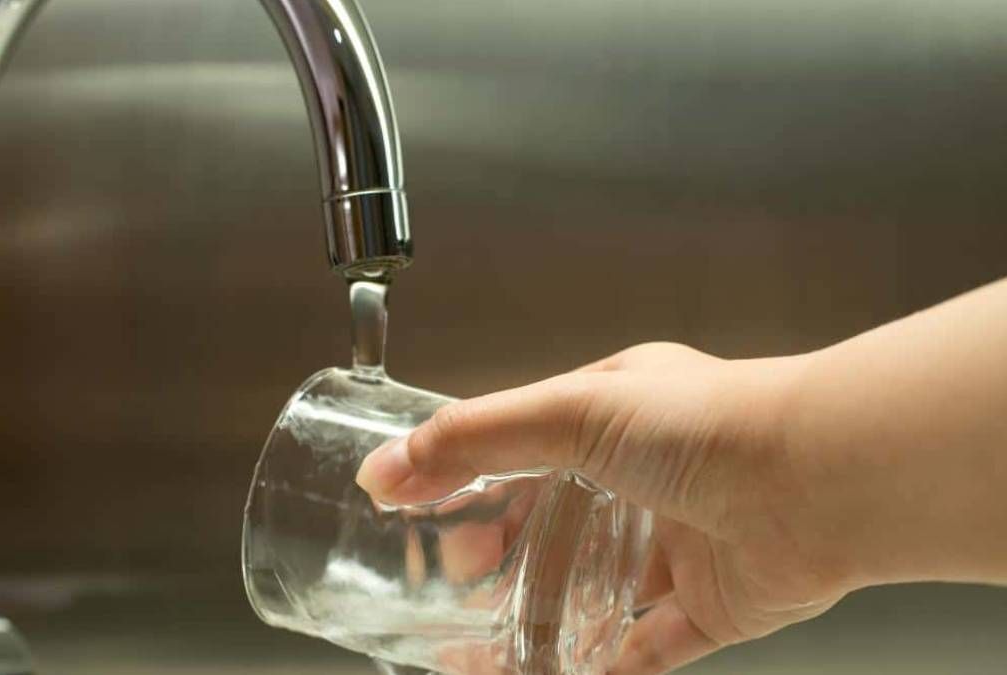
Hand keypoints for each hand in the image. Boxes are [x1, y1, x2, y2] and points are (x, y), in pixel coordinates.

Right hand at [357, 343, 851, 673]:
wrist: (820, 480)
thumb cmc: (710, 425)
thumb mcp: (571, 409)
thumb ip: (474, 437)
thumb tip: (385, 469)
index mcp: (618, 415)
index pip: (528, 448)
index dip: (475, 481)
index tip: (426, 515)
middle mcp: (650, 475)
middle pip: (559, 524)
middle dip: (503, 556)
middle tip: (453, 584)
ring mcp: (682, 541)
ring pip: (600, 590)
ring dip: (549, 616)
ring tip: (489, 646)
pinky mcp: (714, 603)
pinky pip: (654, 645)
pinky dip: (613, 665)